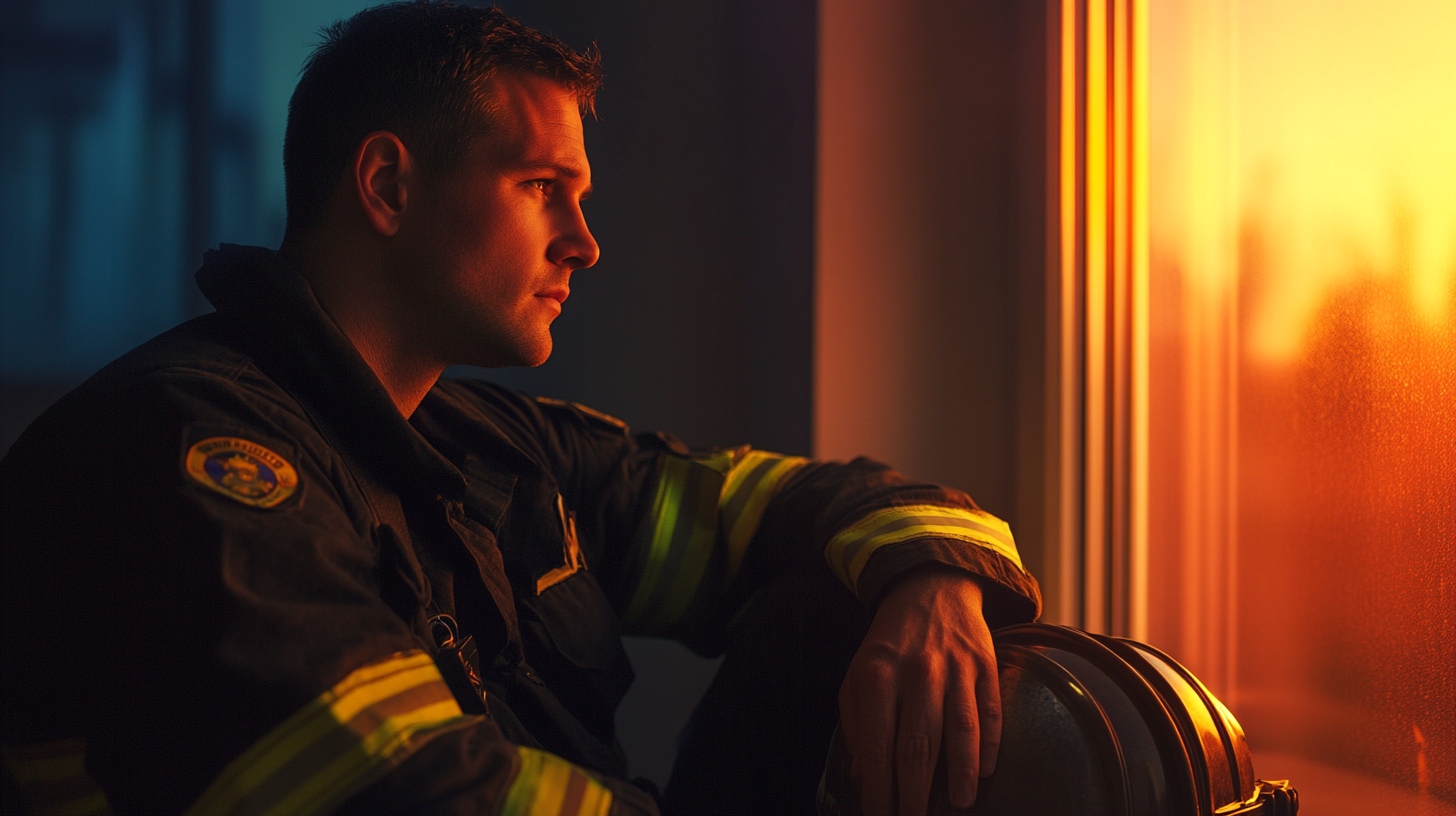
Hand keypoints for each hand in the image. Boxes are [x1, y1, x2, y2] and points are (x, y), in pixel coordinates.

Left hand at [838, 566, 999, 815]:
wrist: (930, 589)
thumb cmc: (890, 645)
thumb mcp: (858, 675)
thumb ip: (856, 724)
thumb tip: (862, 774)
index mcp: (877, 676)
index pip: (876, 743)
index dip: (878, 787)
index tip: (879, 815)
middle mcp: (916, 672)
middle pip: (917, 744)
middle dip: (916, 792)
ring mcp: (955, 667)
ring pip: (960, 728)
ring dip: (960, 773)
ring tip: (959, 804)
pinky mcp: (985, 664)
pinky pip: (990, 709)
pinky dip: (990, 743)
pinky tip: (986, 770)